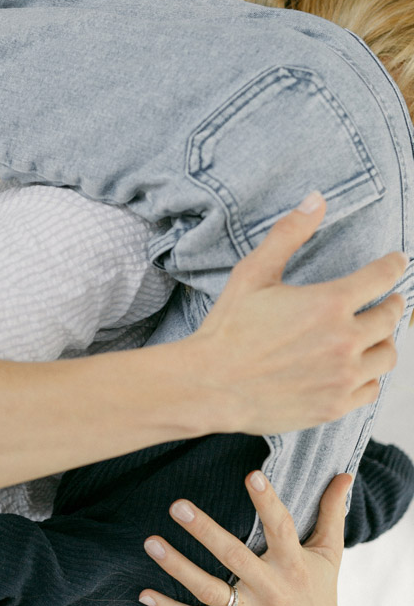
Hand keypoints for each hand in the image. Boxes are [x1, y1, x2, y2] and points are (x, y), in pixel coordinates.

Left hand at [138, 469, 350, 605]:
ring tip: (152, 543)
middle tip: (178, 505)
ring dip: (178, 568)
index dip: (267, 502)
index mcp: (294, 565)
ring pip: (210, 591)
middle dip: (205, 532)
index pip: (282, 528)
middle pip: (235, 558)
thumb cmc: (318, 588)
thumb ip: (331, 513)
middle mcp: (271, 590)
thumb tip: (345, 474)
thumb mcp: (329, 553)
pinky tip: (145, 593)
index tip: (252, 476)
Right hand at [188, 192, 406, 434]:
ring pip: (387, 355)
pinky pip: (371, 388)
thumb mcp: (253, 273)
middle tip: (389, 300)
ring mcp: (342, 376)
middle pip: (391, 317)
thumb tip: (316, 200)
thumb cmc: (229, 328)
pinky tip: (356, 368)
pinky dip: (369, 376)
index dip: (393, 266)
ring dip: (384, 341)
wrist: (211, 384)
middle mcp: (343, 341)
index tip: (397, 262)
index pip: (381, 278)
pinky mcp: (335, 405)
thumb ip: (288, 235)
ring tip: (374, 335)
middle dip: (393, 303)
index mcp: (329, 303)